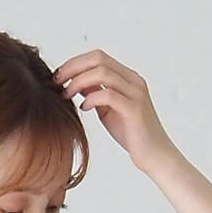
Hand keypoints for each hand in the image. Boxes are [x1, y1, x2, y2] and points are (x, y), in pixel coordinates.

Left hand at [52, 50, 178, 174]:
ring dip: (79, 82)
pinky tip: (83, 108)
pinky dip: (91, 98)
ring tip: (66, 95)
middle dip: (73, 67)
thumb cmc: (131, 134)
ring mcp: (135, 93)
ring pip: (102, 73)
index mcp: (127, 77)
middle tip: (57, 81)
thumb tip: (77, 83)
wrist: (154, 155)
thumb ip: (96, 94)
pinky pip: (108, 95)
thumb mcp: (108, 110)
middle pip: (99, 59)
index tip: (59, 76)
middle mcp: (133, 80)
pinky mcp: (134, 109)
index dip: (76, 62)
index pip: (98, 57)